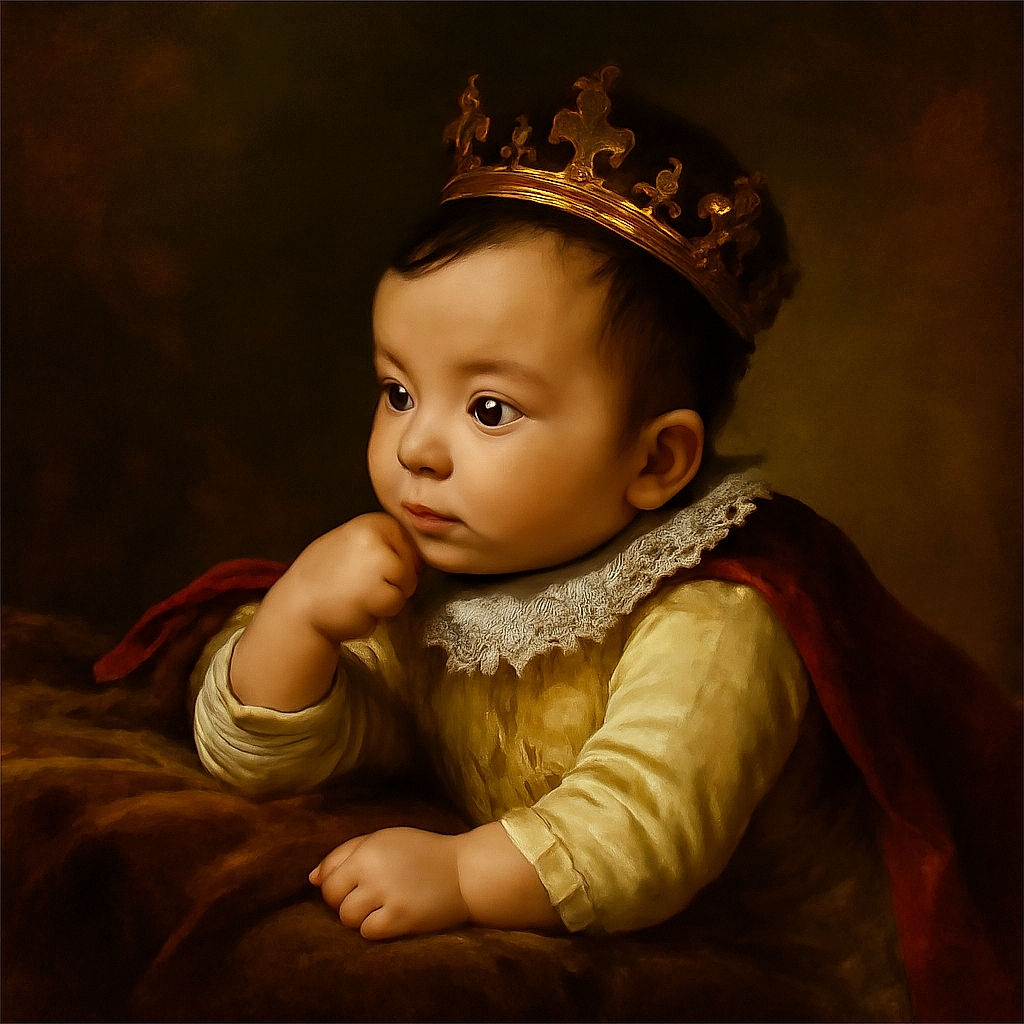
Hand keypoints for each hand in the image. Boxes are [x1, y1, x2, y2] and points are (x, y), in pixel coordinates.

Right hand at [229, 513, 420, 709]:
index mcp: (374, 522)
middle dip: (394, 582)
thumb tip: (420, 557)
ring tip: (359, 594)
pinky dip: (380, 612)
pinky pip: (395, 605)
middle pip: (412, 567)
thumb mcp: (354, 544)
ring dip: (387, 597)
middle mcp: (377, 538)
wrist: (297, 605)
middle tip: (361, 584)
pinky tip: (356, 606)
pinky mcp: (376, 592)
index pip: (410, 547)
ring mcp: (377, 564)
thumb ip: (384, 544)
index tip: (370, 569)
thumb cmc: (325, 577)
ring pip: (406, 587)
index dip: (396, 564)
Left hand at [309, 827, 469, 939]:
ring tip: (380, 908)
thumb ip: (345, 853)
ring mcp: (387, 895)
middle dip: (345, 901)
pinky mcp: (400, 918)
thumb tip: (311, 879)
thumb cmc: (421, 852)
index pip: (327, 876)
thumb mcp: (385, 839)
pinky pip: (368, 932)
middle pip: (333, 899)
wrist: (464, 872)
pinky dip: (375, 928)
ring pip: (347, 918)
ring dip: (359, 917)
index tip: (354, 886)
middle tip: (368, 898)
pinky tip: (391, 918)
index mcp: (368, 847)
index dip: (336, 885)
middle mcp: (373, 870)